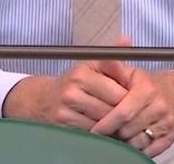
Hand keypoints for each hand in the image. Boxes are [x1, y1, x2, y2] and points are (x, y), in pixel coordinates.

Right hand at [2, 61, 128, 130]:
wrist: (42, 100)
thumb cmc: (74, 83)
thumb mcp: (91, 67)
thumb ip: (112, 60)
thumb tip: (127, 40)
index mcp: (82, 74)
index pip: (119, 94)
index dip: (130, 100)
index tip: (132, 102)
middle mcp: (72, 91)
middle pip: (112, 111)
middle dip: (122, 115)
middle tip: (126, 114)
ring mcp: (66, 110)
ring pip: (104, 124)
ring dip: (112, 125)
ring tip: (113, 121)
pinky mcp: (63, 126)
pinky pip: (93, 134)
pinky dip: (100, 133)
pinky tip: (101, 128)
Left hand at [90, 61, 173, 156]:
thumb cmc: (144, 85)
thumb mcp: (128, 72)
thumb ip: (113, 65)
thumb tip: (107, 47)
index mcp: (147, 89)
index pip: (123, 112)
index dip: (106, 122)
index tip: (94, 128)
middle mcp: (160, 107)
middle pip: (129, 129)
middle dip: (113, 133)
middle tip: (102, 134)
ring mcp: (167, 123)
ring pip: (138, 142)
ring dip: (123, 143)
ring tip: (114, 137)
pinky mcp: (171, 137)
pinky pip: (150, 150)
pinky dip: (136, 150)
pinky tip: (127, 144)